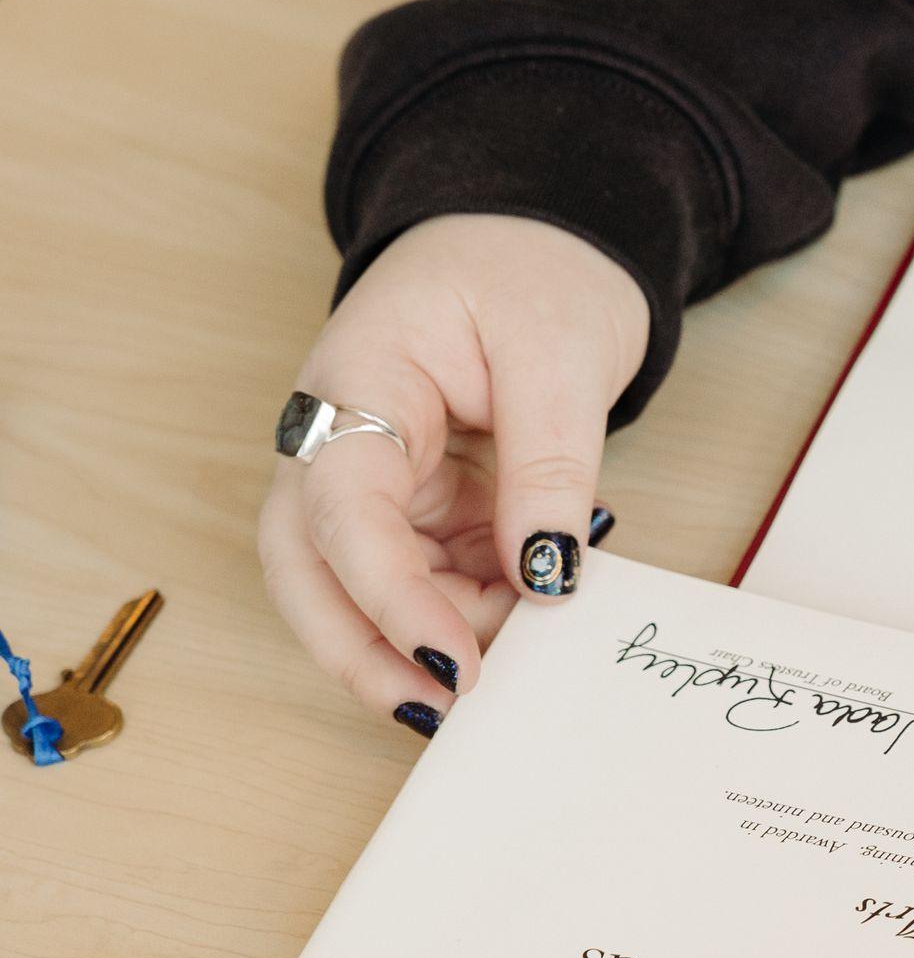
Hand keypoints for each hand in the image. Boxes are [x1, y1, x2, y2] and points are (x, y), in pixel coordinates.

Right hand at [259, 214, 647, 733]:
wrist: (536, 240)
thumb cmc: (535, 274)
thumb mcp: (562, 358)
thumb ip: (550, 467)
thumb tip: (548, 576)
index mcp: (356, 382)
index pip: (342, 510)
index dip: (388, 596)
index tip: (451, 658)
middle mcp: (338, 438)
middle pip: (307, 568)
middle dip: (362, 652)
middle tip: (440, 717)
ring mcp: (370, 476)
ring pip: (361, 587)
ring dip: (429, 636)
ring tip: (517, 663)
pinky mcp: (412, 503)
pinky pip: (422, 576)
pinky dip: (469, 610)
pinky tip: (526, 617)